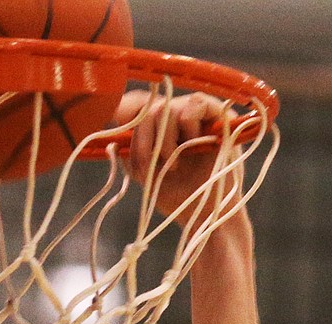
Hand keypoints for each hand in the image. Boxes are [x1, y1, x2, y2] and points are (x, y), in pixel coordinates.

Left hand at [118, 91, 245, 224]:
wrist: (205, 214)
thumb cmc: (180, 196)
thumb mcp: (149, 177)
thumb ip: (133, 158)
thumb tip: (114, 143)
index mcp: (160, 129)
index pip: (139, 107)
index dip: (125, 110)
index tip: (116, 120)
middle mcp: (178, 116)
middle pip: (150, 111)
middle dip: (143, 142)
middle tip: (150, 168)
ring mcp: (197, 114)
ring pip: (168, 107)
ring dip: (165, 139)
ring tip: (175, 165)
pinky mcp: (217, 114)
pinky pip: (195, 102)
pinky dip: (188, 123)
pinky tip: (193, 146)